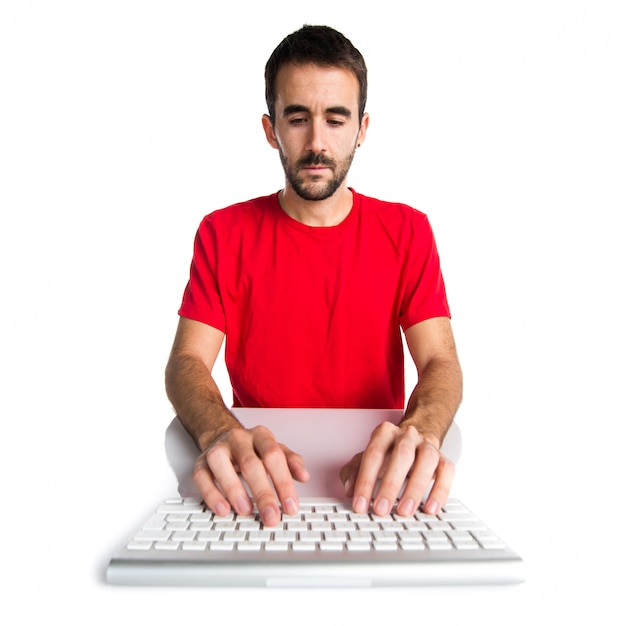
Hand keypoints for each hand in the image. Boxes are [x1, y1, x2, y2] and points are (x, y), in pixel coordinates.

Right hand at [192, 425, 309, 526]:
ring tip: (246, 511)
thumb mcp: (275, 450)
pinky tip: (223, 509)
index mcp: (261, 436)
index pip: (274, 456)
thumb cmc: (252, 448)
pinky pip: (202, 476)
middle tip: (271, 516)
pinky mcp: (201, 461)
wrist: (222, 434)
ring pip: (221, 464)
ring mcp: (218, 449)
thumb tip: (304, 476)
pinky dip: (211, 494)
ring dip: (234, 489)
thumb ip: (291, 461)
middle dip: (262, 493)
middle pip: (250, 464)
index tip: (290, 506)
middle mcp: (239, 439)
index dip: (283, 482)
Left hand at [340, 421, 453, 517]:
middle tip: (381, 509)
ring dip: (415, 488)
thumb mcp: (367, 458)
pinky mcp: (443, 458)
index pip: (374, 454)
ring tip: (405, 511)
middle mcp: (408, 435)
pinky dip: (440, 491)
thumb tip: (349, 489)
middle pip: (402, 455)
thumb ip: (354, 471)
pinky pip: (447, 471)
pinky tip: (430, 508)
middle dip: (390, 484)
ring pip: (427, 461)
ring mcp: (428, 445)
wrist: (415, 439)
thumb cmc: (388, 453)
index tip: (360, 504)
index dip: (365, 480)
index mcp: (385, 433)